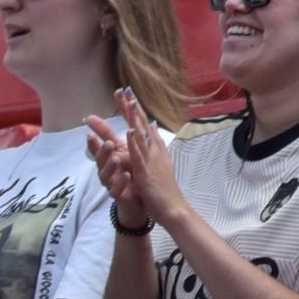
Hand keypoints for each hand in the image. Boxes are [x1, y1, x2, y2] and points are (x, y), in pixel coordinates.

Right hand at [84, 112, 145, 227]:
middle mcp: (108, 169)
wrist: (138, 202)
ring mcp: (112, 182)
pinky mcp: (118, 195)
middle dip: (102, 150)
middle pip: (100, 158)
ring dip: (109, 165)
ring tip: (115, 158)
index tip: (89, 119)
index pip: (102, 140)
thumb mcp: (127, 154)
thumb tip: (120, 118)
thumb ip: (122, 138)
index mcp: (112, 156)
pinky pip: (116, 190)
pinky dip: (121, 182)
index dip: (96, 130)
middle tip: (108, 142)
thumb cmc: (132, 175)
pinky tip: (126, 175)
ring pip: (105, 174)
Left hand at [86, 90, 183, 227]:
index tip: (127, 93)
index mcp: (156, 149)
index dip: (135, 109)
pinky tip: (129, 130)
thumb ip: (155, 145)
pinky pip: (139, 155)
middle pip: (142, 124)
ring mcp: (151, 160)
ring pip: (141, 135)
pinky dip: (135, 142)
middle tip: (124, 89)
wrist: (173, 209)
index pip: (144, 124)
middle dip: (133, 107)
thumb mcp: (160, 163)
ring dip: (134, 118)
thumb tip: (152, 128)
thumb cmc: (165, 190)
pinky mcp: (146, 172)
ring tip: (128, 101)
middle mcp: (154, 150)